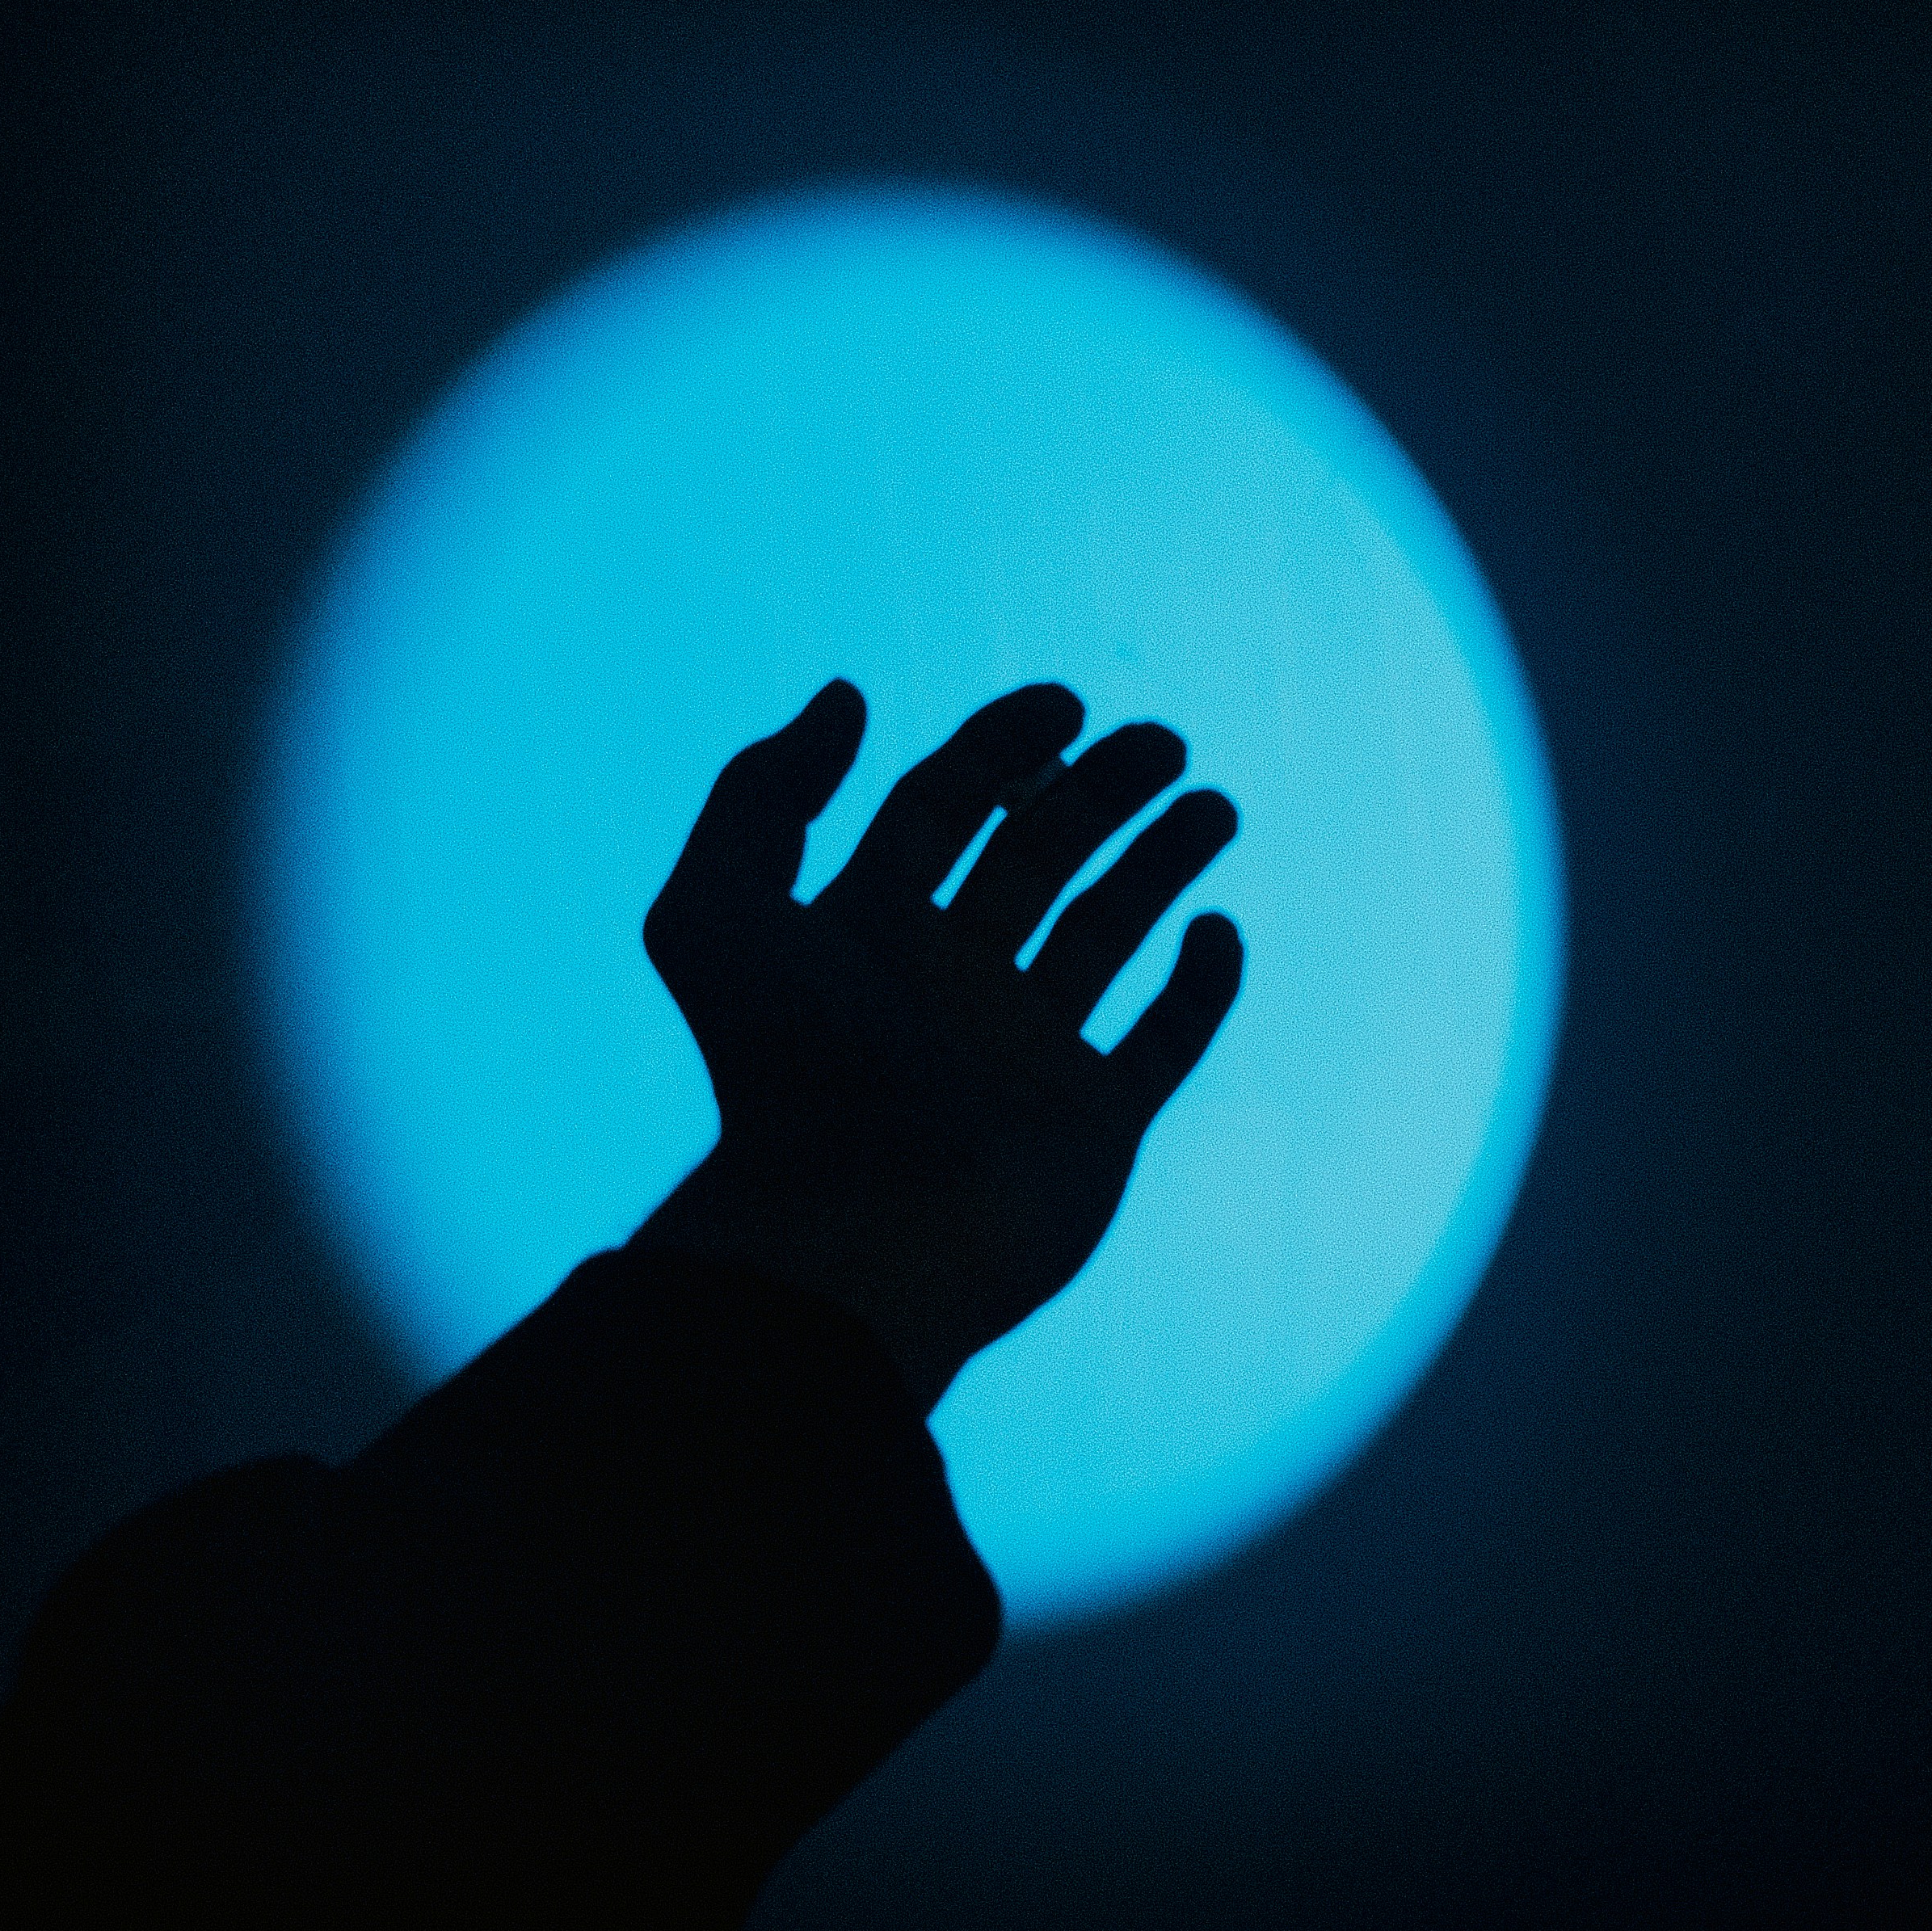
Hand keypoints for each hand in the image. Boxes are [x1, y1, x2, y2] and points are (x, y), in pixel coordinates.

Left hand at [630, 680, 1241, 1413]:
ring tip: (1213, 806)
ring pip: (1107, 932)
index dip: (998, 743)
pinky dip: (1200, 986)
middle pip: (1035, 854)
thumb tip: (845, 696)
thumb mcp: (715, 913)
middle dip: (1099, 790)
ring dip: (1163, 860)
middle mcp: (948, 986)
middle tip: (1162, 744)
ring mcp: (1024, 1057)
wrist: (852, 1234)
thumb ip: (759, 794)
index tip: (1066, 703)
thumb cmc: (783, 1074)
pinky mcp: (1092, 1125)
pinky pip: (1162, 1042)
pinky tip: (1216, 928)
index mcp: (869, 934)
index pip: (943, 807)